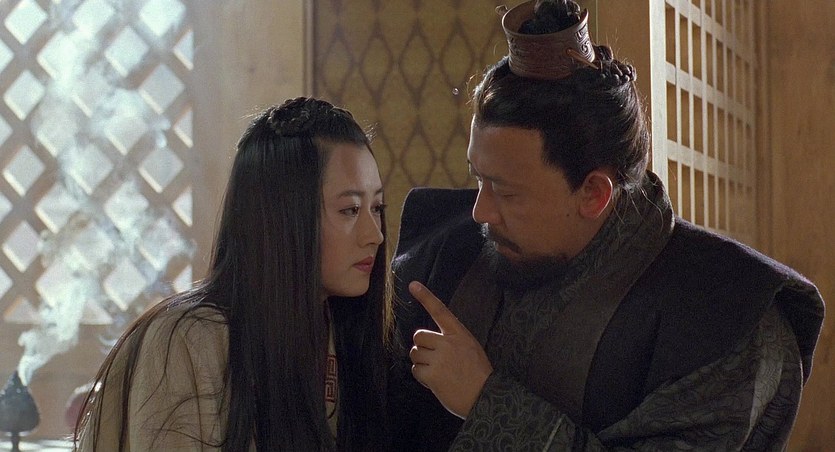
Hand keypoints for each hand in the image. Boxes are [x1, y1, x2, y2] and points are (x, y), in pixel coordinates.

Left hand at [409, 281, 492, 418]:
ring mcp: (439, 359)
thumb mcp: (470, 348)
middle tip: (433, 359)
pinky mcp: (432, 374)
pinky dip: (422, 377)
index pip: (440, 311)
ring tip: (438, 372)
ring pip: (415, 354)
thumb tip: (427, 341)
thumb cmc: (478, 374)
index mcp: (459, 334)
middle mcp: (448, 343)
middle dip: (421, 347)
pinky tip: (435, 381)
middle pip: (418, 336)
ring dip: (422, 363)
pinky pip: (415, 370)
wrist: (485, 397)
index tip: (413, 285)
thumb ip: (451, 341)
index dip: (426, 297)